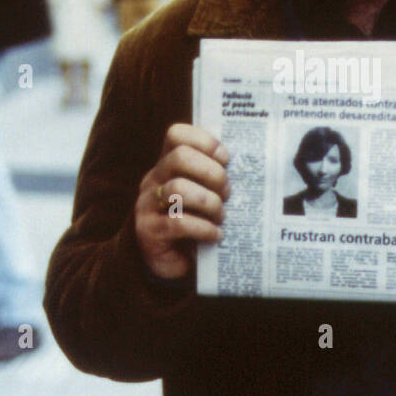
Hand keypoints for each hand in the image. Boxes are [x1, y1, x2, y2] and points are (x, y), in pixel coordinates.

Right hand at [134, 124, 229, 281]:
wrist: (166, 261)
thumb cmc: (192, 222)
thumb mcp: (201, 195)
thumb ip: (213, 179)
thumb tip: (247, 169)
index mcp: (167, 165)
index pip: (176, 135)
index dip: (204, 141)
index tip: (225, 159)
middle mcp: (154, 179)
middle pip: (179, 157)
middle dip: (211, 172)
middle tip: (227, 192)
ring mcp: (147, 204)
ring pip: (178, 188)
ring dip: (209, 202)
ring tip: (221, 215)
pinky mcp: (149, 231)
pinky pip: (178, 223)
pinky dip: (204, 228)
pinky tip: (216, 235)